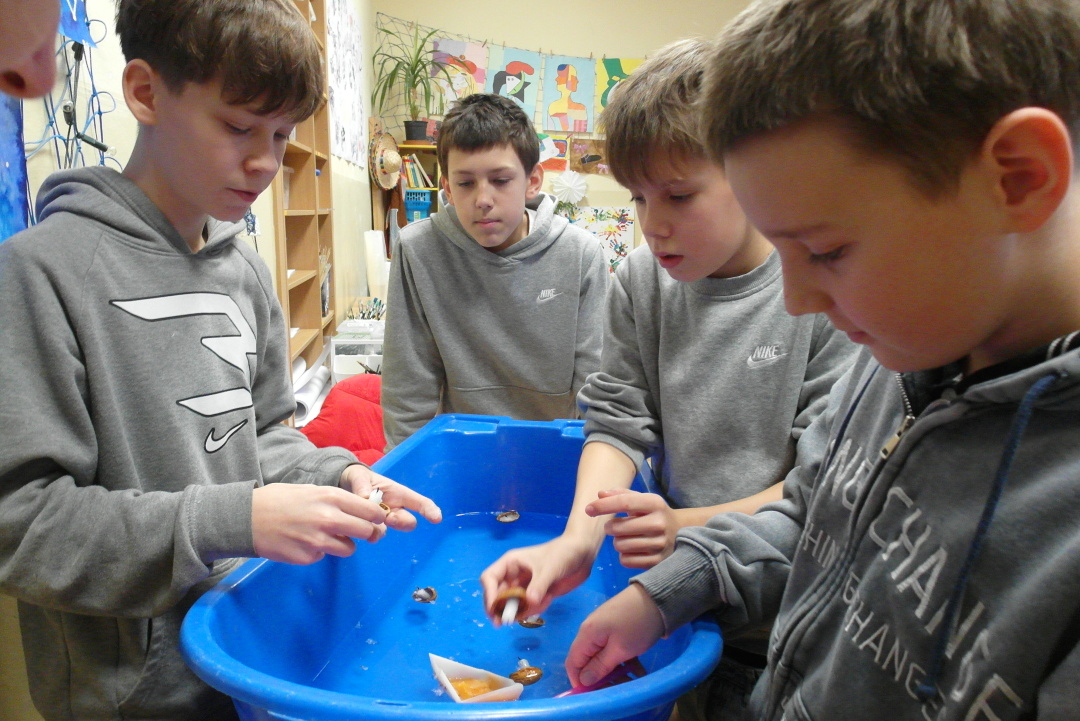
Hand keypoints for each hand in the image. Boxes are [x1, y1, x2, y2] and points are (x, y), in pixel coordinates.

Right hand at [252, 483, 386, 563]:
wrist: (247, 518)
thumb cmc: (279, 499)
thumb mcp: (310, 489)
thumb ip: (335, 500)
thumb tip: (359, 510)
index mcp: (331, 497)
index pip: (370, 510)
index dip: (377, 516)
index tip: (377, 519)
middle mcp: (328, 519)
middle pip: (366, 531)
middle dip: (368, 532)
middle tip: (363, 532)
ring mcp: (318, 541)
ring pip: (349, 548)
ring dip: (344, 544)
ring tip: (328, 536)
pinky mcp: (307, 557)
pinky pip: (324, 556)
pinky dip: (320, 551)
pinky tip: (304, 542)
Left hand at [338, 464, 442, 533]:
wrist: (346, 487)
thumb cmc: (359, 478)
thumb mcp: (359, 476)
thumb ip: (362, 484)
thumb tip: (365, 496)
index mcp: (398, 493)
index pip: (419, 502)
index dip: (430, 510)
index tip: (436, 519)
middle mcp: (395, 508)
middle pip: (408, 521)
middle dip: (402, 522)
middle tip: (389, 518)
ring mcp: (384, 520)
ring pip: (391, 529)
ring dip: (383, 529)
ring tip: (370, 524)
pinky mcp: (371, 527)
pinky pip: (375, 534)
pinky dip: (369, 534)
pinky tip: (361, 531)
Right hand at [480, 534, 598, 625]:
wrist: (582, 555)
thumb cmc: (562, 554)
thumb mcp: (550, 568)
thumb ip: (539, 585)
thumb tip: (529, 602)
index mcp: (511, 563)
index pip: (489, 578)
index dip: (489, 594)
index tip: (495, 609)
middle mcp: (514, 575)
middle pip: (496, 596)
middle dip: (501, 609)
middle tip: (504, 623)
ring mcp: (524, 586)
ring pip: (512, 605)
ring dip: (523, 610)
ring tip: (543, 602)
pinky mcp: (535, 594)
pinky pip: (527, 608)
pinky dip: (535, 609)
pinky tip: (549, 599)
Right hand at [565, 583, 664, 686]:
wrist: (659, 597)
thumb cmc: (637, 625)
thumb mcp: (620, 649)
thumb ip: (600, 666)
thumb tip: (583, 680)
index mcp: (587, 634)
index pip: (573, 663)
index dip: (580, 681)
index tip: (595, 694)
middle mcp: (591, 631)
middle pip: (587, 661)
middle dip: (601, 677)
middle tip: (620, 687)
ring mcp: (604, 628)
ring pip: (602, 656)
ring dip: (615, 670)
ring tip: (633, 679)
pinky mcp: (616, 627)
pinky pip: (613, 649)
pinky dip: (622, 660)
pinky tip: (637, 669)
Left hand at [586, 488, 679, 568]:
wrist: (682, 534)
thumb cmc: (655, 514)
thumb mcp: (643, 500)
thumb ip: (621, 495)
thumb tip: (600, 494)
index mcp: (655, 503)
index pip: (624, 503)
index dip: (603, 505)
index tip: (588, 509)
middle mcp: (659, 523)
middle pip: (617, 528)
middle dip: (610, 527)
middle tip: (616, 527)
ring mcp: (660, 544)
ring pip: (619, 545)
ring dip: (617, 542)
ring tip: (627, 538)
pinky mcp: (657, 562)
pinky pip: (626, 560)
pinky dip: (624, 556)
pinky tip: (633, 550)